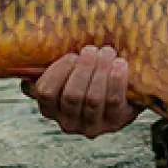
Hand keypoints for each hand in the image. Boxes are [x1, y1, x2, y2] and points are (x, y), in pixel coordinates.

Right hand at [20, 45, 142, 137]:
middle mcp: (67, 122)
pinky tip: (120, 64)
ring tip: (107, 52)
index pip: (45, 92)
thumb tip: (43, 42)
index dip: (58, 72)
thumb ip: (54, 62)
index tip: (72, 55)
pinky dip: (116, 80)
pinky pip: (114, 101)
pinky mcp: (114, 122)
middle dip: (83, 69)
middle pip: (71, 95)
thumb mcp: (68, 69)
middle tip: (92, 49)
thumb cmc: (88, 74)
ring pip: (92, 99)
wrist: (125, 92)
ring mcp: (91, 126)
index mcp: (50, 107)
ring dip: (100, 71)